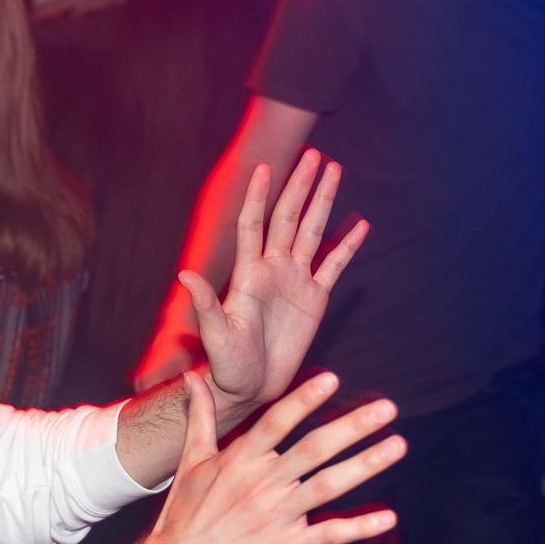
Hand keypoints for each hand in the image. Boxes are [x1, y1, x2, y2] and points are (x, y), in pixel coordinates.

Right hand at [143, 370, 402, 543]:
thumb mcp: (190, 460)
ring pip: (329, 485)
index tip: (332, 379)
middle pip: (314, 448)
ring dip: (366, 465)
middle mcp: (264, 483)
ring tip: (397, 446)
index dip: (305, 400)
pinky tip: (388, 518)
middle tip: (386, 408)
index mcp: (241, 459)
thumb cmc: (185, 514)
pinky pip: (329, 534)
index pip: (278, 422)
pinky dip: (360, 527)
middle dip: (353, 426)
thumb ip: (200, 416)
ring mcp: (278, 515)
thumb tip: (193, 378)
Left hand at [179, 150, 365, 420]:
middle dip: (300, 186)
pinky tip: (359, 224)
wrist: (250, 388)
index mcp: (249, 274)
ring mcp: (295, 281)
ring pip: (312, 231)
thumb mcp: (216, 335)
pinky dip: (347, 244)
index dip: (259, 196)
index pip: (254, 225)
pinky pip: (334, 265)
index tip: (265, 166)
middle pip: (288, 218)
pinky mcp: (314, 299)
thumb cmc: (228, 365)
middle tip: (313, 155)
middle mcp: (273, 270)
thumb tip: (185, 275)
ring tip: (334, 170)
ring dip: (323, 202)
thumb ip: (205, 304)